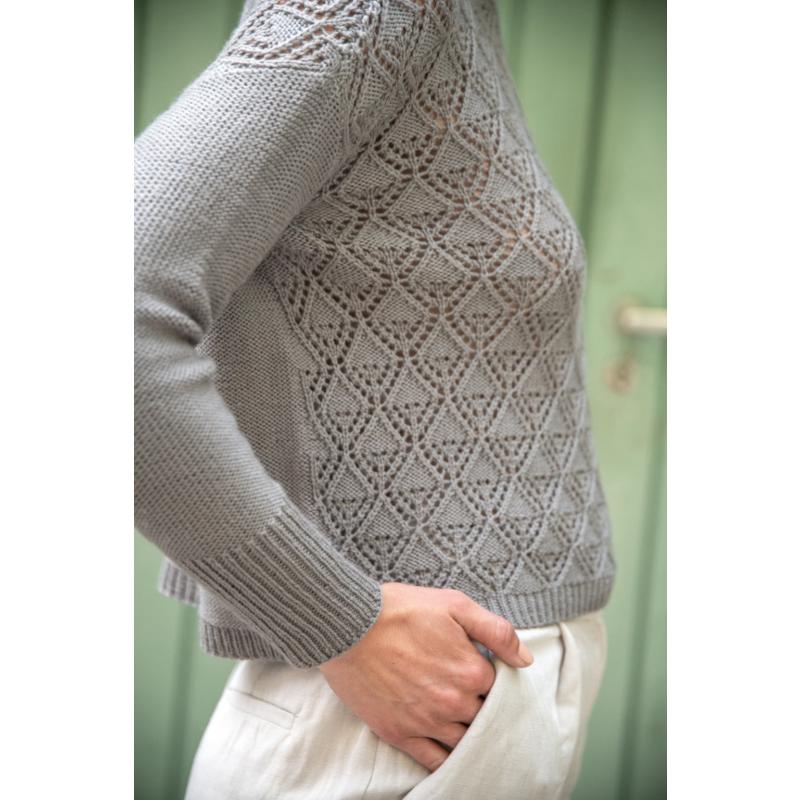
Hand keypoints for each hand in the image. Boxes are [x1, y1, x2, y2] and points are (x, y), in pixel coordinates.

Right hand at [318, 581, 533, 771]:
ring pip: (463, 742)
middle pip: (484, 717)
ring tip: (460, 719)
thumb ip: (495, 630)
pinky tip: (449, 749)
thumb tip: (525, 659)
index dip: (492, 679)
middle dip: (481, 707)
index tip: (482, 672)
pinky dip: (446, 759)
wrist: (347, 624)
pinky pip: (434, 761)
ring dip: (468, 733)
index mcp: (471, 671)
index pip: (500, 688)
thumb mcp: (454, 604)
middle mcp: (453, 703)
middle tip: (470, 694)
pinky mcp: (399, 733)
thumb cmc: (400, 609)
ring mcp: (426, 722)